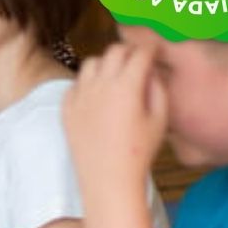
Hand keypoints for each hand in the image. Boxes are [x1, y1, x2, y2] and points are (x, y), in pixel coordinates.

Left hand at [64, 41, 167, 194]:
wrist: (108, 179)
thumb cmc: (139, 152)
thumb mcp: (160, 118)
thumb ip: (158, 87)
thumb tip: (150, 70)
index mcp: (127, 86)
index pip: (140, 53)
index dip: (151, 49)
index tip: (155, 52)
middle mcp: (100, 86)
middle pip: (114, 50)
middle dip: (129, 51)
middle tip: (137, 61)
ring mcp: (80, 96)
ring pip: (91, 63)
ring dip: (106, 64)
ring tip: (116, 77)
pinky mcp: (66, 108)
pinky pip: (76, 84)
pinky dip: (88, 83)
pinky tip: (98, 96)